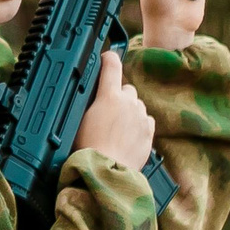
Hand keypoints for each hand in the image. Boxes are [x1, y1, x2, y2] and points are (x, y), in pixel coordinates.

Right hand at [73, 49, 154, 165]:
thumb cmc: (87, 149)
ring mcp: (141, 117)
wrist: (105, 171)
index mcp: (108, 96)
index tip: (107, 58)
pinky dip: (139, 124)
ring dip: (129, 111)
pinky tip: (127, 136)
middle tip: (107, 111)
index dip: (109, 58)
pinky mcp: (149, 132)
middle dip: (119, 96)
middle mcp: (128, 103)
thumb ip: (90, 101)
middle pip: (127, 89)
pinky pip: (146, 120)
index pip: (112, 65)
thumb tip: (91, 92)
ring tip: (117, 128)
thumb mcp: (80, 119)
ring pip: (137, 105)